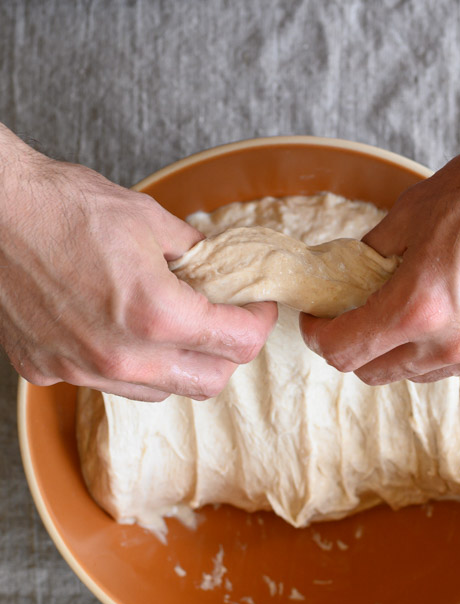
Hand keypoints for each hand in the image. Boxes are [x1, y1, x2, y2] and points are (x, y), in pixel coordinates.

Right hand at [0, 131, 277, 400]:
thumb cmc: (63, 206)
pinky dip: (127, 364)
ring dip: (179, 364)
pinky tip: (120, 329)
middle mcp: (121, 354)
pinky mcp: (47, 370)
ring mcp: (81, 368)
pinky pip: (108, 382)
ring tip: (174, 326)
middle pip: (209, 382)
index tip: (258, 307)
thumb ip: (196, 255)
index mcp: (156, 314)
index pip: (239, 344)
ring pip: (160, 390)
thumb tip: (219, 270)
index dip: (259, 322)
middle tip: (226, 322)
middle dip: (228, 353)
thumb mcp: (151, 220)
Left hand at [301, 48, 459, 383]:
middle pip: (379, 372)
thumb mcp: (414, 209)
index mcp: (419, 307)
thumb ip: (376, 252)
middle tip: (354, 315)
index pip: (345, 351)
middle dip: (357, 346)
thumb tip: (355, 271)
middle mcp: (456, 342)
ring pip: (424, 373)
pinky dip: (448, 346)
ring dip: (403, 350)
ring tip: (406, 310)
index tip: (320, 320)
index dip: (320, 336)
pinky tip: (452, 311)